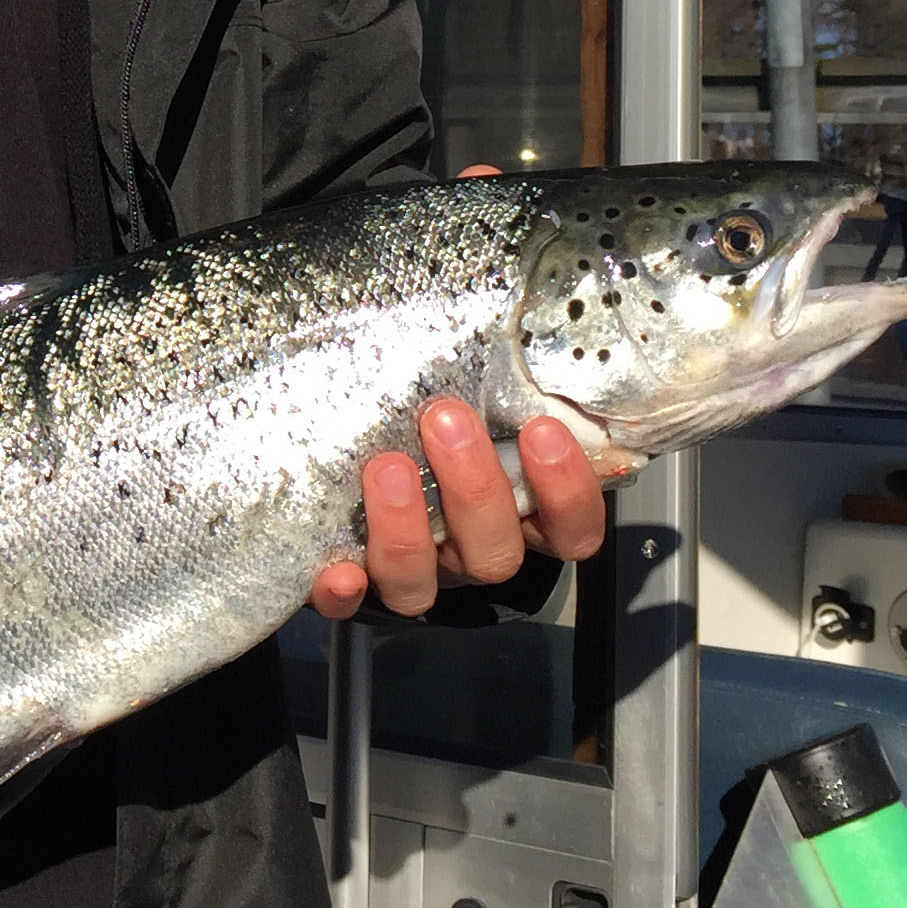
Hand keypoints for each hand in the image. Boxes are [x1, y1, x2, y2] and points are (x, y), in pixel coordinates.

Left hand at [307, 401, 607, 622]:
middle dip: (474, 487)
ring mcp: (413, 572)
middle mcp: (469, 551)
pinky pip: (348, 607)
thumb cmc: (426, 417)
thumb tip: (514, 301)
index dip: (567, 493)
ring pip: (423, 583)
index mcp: (515, 515)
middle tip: (445, 418)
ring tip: (387, 465)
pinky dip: (344, 591)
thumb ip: (501, 374)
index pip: (570, 529)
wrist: (344, 466)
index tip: (543, 431)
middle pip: (495, 552)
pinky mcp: (353, 585)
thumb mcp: (475, 396)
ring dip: (408, 531)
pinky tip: (336, 570)